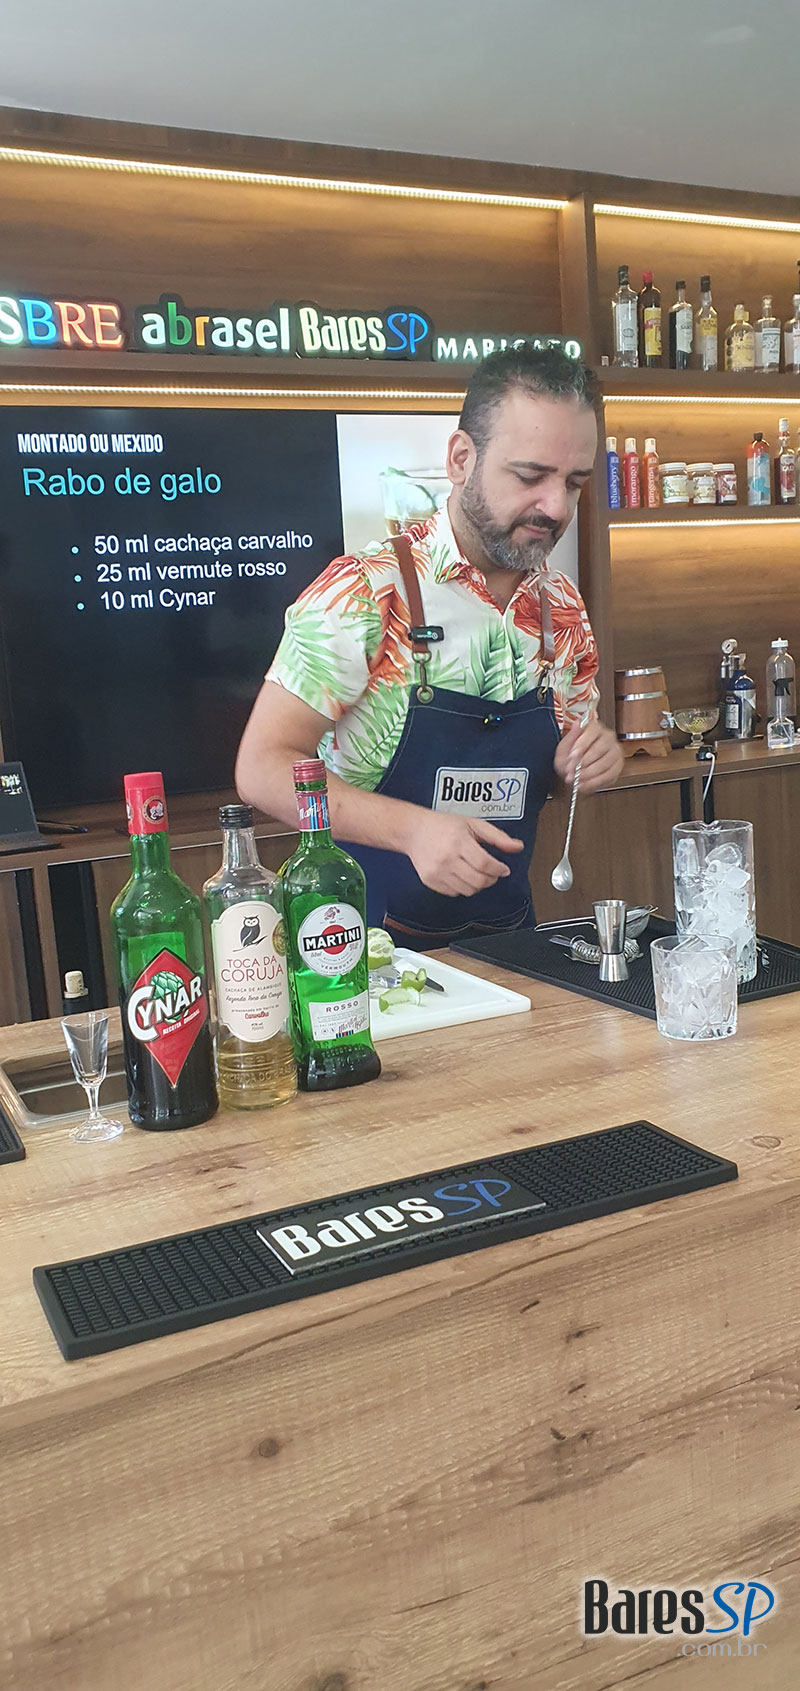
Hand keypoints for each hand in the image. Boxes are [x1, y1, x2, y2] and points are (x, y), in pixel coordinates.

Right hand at [407, 811, 523, 896]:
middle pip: (478, 881)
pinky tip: (462, 874)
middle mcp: (447, 858)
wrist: (413, 831)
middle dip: (491, 879)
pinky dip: (463, 887)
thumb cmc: (443, 825)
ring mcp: (437, 872)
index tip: (504, 869)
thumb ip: (497, 837)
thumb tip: (518, 846)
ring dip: (478, 885)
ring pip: (468, 890)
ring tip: (477, 873)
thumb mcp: (473, 824)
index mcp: (458, 841)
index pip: (485, 864)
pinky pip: (454, 893)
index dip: (499, 870)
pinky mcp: (430, 881)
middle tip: (493, 873)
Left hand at [554, 717, 623, 793]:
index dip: (581, 745)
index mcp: (595, 728)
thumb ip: (570, 737)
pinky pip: (608, 776)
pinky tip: (584, 784)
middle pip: (599, 750)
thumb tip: (577, 723)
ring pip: (604, 764)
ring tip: (576, 779)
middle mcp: (608, 738)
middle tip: (571, 771)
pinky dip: (594, 782)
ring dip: (587, 774)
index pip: (592, 732)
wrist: (575, 770)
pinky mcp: (617, 767)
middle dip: (583, 763)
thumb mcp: (565, 746)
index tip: (572, 756)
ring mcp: (615, 752)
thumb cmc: (571, 756)